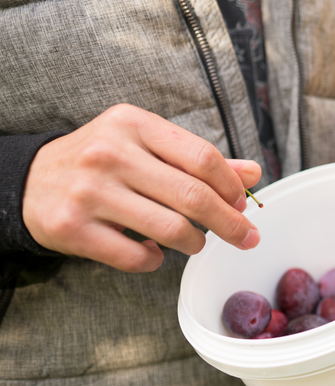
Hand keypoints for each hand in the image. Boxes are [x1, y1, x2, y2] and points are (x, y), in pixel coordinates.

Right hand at [23, 104, 261, 273]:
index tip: (242, 203)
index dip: (232, 186)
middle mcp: (109, 153)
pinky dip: (156, 260)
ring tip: (195, 242)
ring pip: (171, 230)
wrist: (30, 181)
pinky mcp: (72, 228)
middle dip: (230, 223)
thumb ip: (198, 159)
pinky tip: (154, 252)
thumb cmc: (103, 162)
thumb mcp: (147, 145)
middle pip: (193, 196)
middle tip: (246, 237)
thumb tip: (253, 173)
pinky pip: (137, 257)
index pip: (203, 157)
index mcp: (133, 125)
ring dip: (195, 243)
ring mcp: (89, 192)